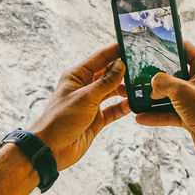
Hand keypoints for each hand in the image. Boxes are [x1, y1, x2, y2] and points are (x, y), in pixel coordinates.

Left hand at [29, 44, 129, 169]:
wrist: (51, 150)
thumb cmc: (61, 120)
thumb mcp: (86, 98)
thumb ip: (106, 82)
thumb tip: (121, 64)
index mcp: (77, 76)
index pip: (100, 58)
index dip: (115, 50)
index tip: (132, 44)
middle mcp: (85, 87)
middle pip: (109, 73)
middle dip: (124, 70)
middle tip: (142, 66)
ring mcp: (92, 103)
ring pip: (113, 90)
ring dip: (126, 89)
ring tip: (140, 86)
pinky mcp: (97, 118)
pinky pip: (114, 109)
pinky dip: (124, 106)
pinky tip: (134, 104)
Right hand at [137, 41, 194, 157]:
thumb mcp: (181, 91)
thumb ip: (162, 82)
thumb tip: (152, 85)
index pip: (185, 49)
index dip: (169, 46)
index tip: (152, 45)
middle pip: (175, 73)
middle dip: (156, 75)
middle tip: (139, 73)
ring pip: (171, 94)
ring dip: (154, 97)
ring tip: (135, 96)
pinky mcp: (191, 115)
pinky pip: (171, 112)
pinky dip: (157, 114)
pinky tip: (141, 117)